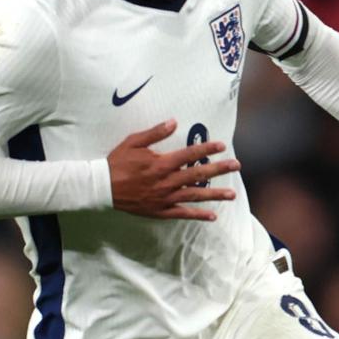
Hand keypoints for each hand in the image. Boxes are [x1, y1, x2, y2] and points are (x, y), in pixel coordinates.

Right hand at [107, 119, 240, 220]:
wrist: (102, 187)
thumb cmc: (117, 162)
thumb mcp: (133, 142)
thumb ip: (155, 133)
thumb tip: (173, 122)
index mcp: (162, 163)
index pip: (190, 154)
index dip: (207, 149)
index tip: (222, 146)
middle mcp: (167, 181)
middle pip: (198, 174)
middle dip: (219, 169)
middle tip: (237, 165)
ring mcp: (165, 197)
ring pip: (195, 196)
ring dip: (215, 195)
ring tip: (232, 195)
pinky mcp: (160, 210)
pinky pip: (182, 213)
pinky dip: (197, 215)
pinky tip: (212, 216)